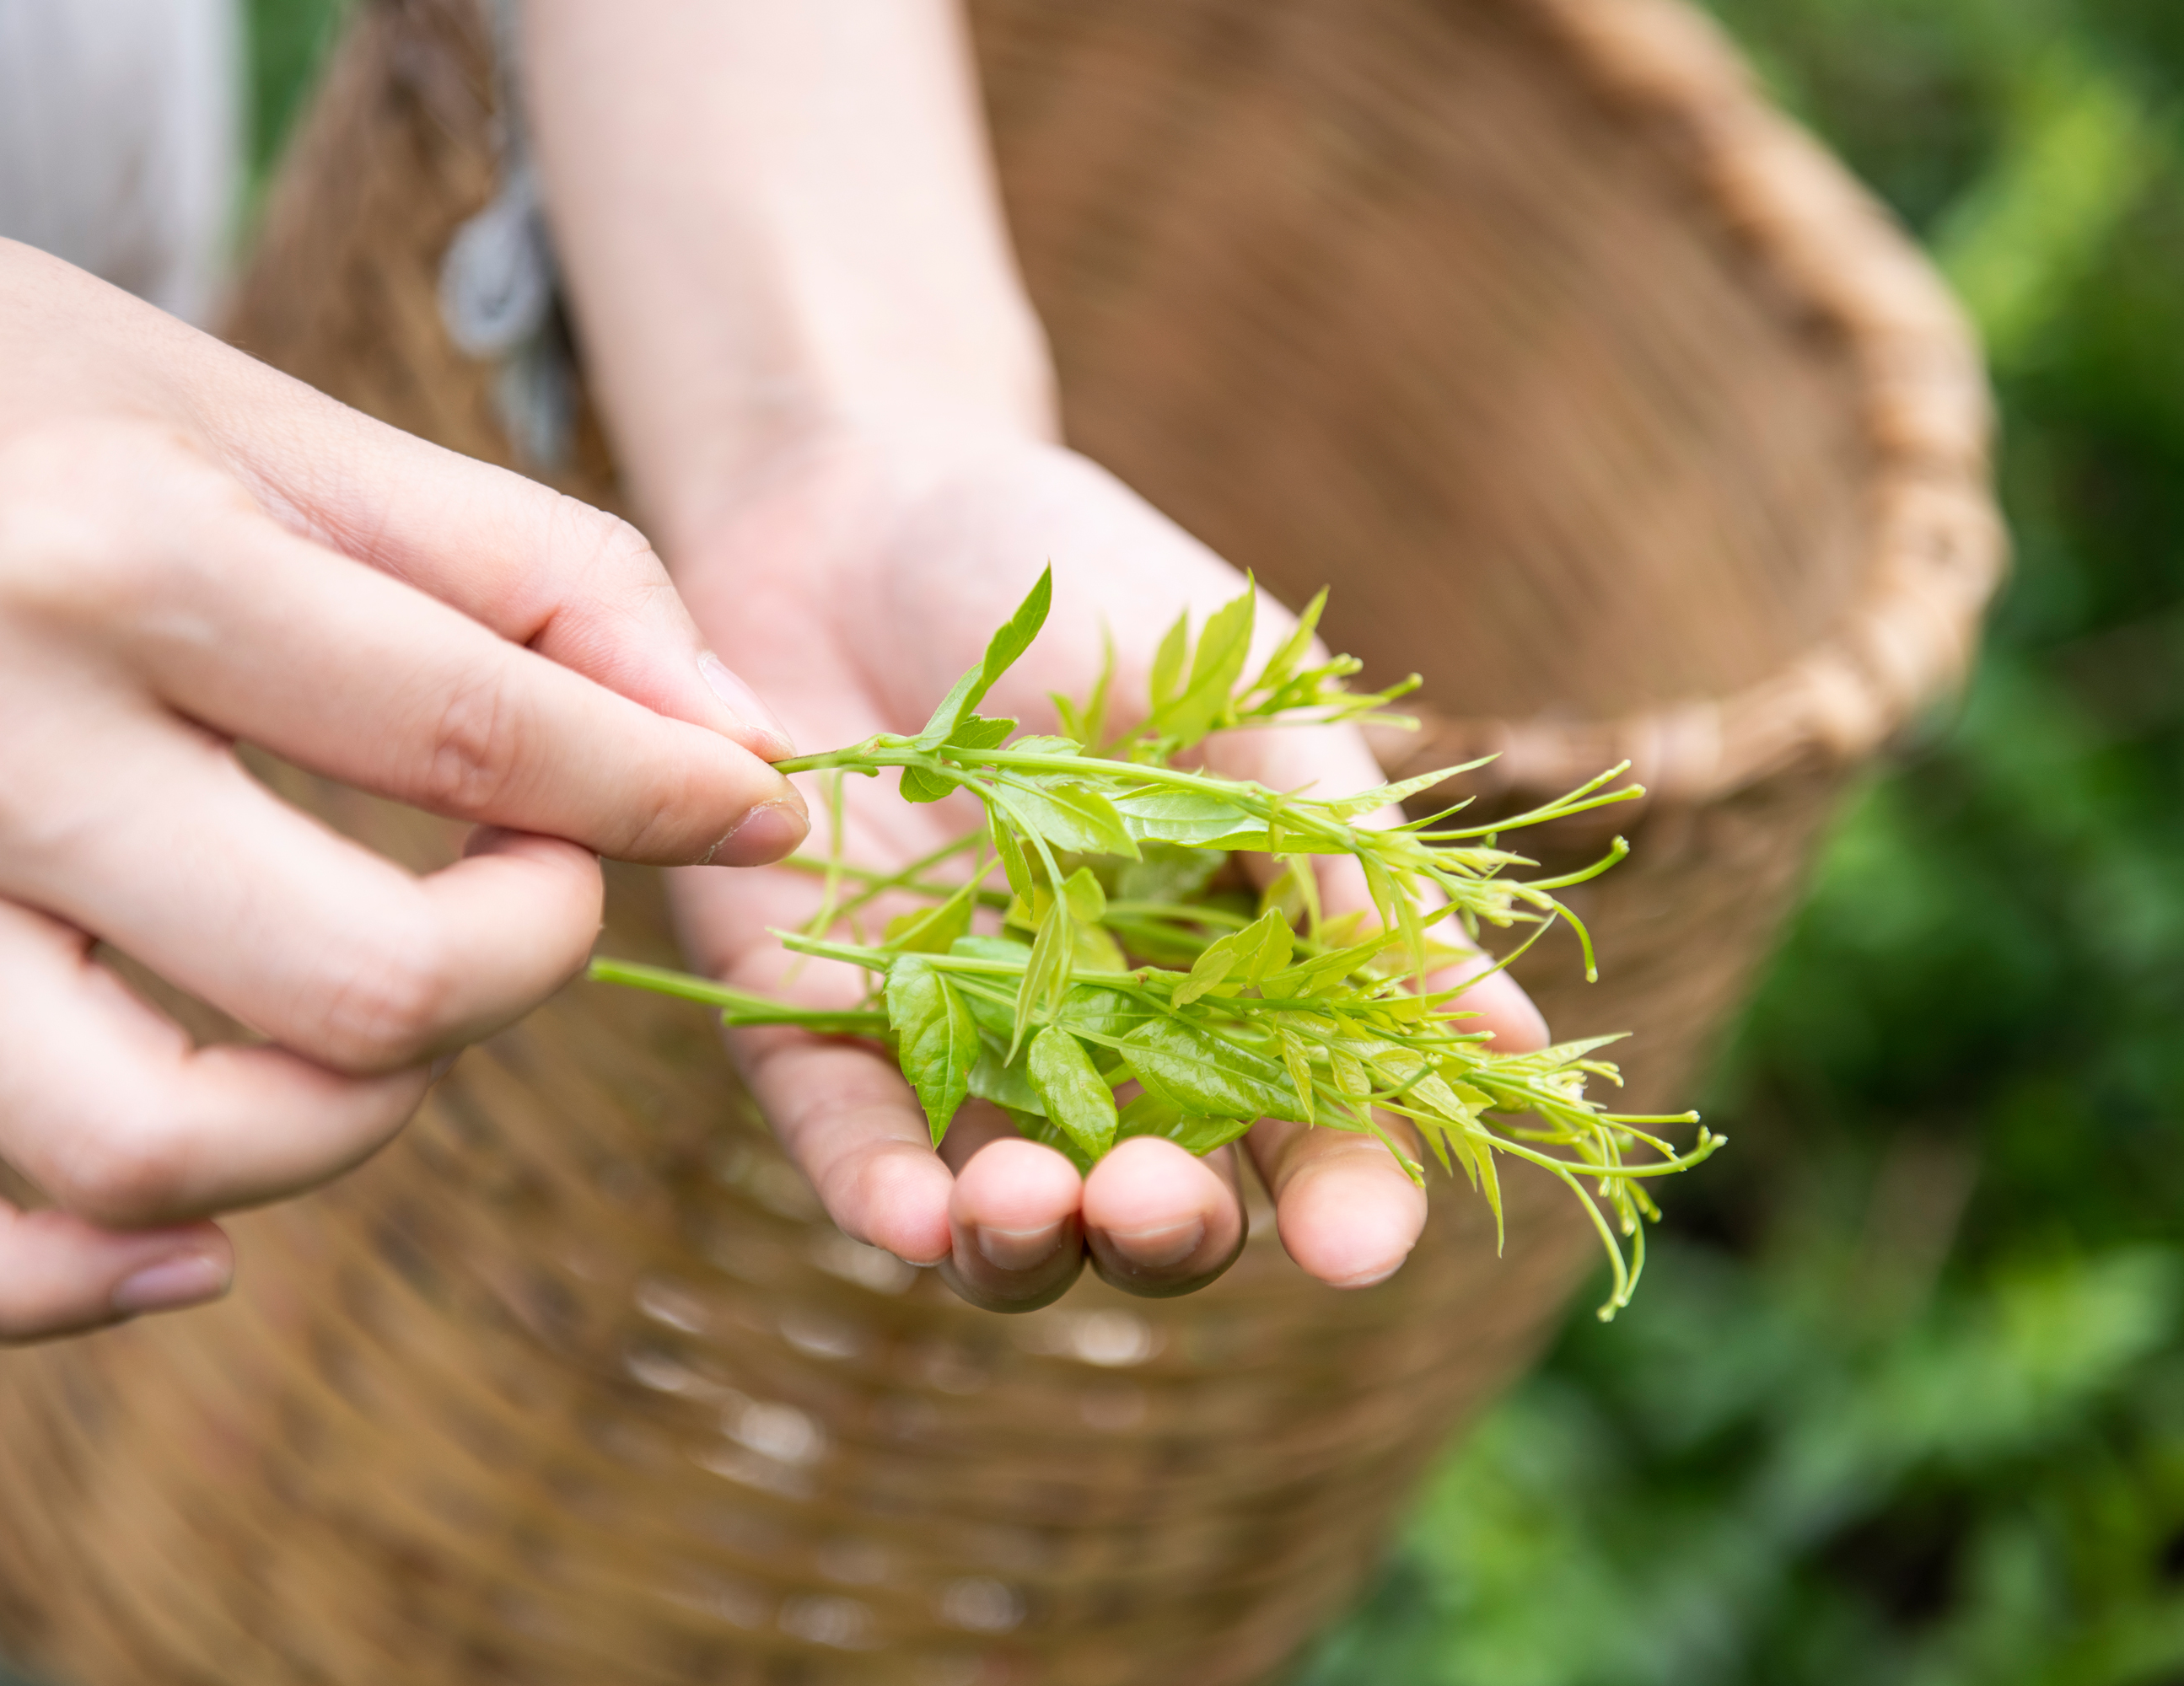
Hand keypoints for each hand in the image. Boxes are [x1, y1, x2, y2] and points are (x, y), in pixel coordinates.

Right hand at [0, 165, 804, 1337]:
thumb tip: (734, 729)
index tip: (743, 801)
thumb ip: (537, 568)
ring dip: (343, 1132)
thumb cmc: (33, 392)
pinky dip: (44, 1284)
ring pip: (137, 1148)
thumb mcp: (295, 423)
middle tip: (543, 890)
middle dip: (523, 965)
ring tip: (393, 1028)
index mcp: (114, 556)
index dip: (666, 791)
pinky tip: (195, 1240)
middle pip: (341, 987)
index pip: (472, 736)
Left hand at [666, 432, 1546, 1309]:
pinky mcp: (810, 1016)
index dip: (1344, 1198)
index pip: (1311, 1129)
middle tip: (1160, 1202)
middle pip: (1159, 1201)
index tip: (1357, 1243)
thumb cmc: (1085, 586)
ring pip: (1003, 1211)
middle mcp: (1103, 1038)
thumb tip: (1520, 1035)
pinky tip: (914, 1217)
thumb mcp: (1241, 707)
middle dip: (1171, 1232)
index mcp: (1238, 973)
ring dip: (1024, 1244)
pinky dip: (878, 1191)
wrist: (863, 496)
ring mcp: (951, 1037)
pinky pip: (843, 1133)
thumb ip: (1350, 863)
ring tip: (1027, 1204)